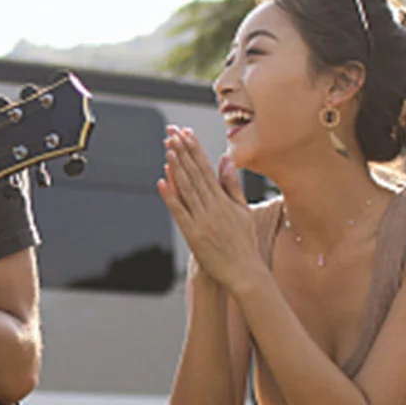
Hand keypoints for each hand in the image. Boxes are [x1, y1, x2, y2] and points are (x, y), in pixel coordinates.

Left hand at [158, 128, 258, 291]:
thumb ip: (232, 185)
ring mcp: (202, 219)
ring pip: (187, 188)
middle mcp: (213, 206)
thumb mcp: (242, 210)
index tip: (188, 134)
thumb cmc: (243, 242)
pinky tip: (161, 181)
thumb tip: (226, 161)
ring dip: (177, 167)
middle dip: (183, 152)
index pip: (207, 168)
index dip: (196, 150)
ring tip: (168, 148)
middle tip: (174, 133)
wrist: (244, 270)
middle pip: (195, 174)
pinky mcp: (193, 233)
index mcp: (225, 200)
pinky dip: (170, 196)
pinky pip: (179, 211)